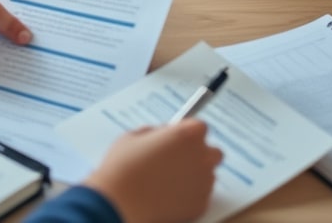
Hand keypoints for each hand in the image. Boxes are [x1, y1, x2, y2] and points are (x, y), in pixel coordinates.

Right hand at [83, 120, 221, 222]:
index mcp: (187, 134)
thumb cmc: (123, 168)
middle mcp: (202, 156)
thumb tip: (163, 136)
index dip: (187, 133)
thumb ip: (156, 133)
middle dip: (198, 155)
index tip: (179, 139)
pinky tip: (168, 195)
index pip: (200, 127)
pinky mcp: (201, 204)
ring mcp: (204, 182)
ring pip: (207, 175)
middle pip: (212, 151)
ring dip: (193, 175)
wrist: (119, 203)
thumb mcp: (133, 137)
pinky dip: (189, 195)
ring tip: (167, 181)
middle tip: (176, 160)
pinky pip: (201, 195)